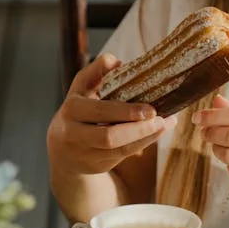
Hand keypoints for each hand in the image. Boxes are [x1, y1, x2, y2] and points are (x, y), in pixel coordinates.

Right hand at [47, 54, 176, 174]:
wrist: (62, 150)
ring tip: (166, 123)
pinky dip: (144, 143)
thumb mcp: (81, 89)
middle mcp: (74, 134)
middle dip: (138, 129)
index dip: (125, 112)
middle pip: (109, 136)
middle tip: (161, 118)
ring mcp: (86, 154)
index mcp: (72, 109)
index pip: (100, 112)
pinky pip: (124, 155)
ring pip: (120, 149)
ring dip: (146, 137)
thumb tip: (116, 61)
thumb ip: (96, 72)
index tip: (150, 108)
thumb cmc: (78, 111)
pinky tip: (158, 132)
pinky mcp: (98, 166)